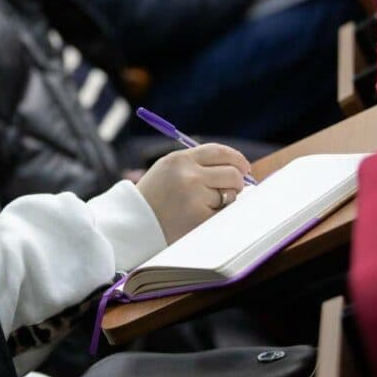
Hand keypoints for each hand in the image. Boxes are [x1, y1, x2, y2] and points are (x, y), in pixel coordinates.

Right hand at [135, 144, 250, 243]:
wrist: (132, 224)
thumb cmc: (153, 198)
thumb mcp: (167, 170)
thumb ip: (197, 164)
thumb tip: (237, 168)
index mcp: (180, 160)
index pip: (219, 152)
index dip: (236, 159)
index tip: (244, 167)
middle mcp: (188, 175)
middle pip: (232, 173)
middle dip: (237, 182)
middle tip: (233, 189)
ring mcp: (194, 197)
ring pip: (230, 195)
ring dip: (224, 201)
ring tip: (202, 206)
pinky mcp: (199, 218)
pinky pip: (224, 214)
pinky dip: (218, 215)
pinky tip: (201, 217)